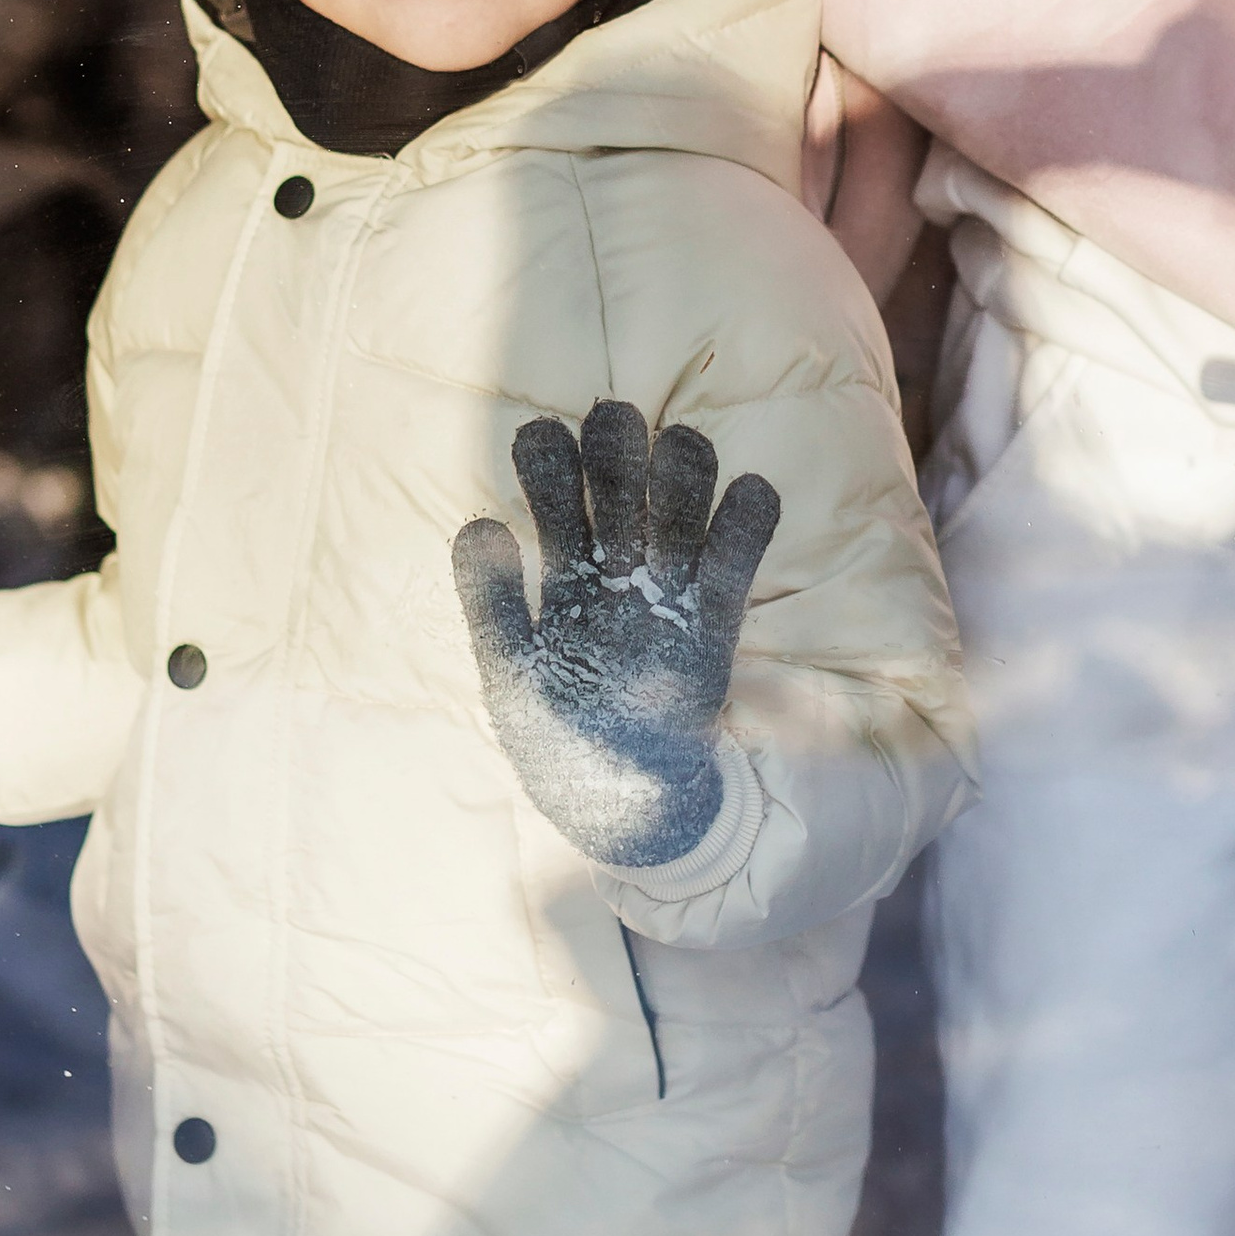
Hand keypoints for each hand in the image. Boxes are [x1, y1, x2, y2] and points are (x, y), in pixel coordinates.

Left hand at [452, 402, 780, 869]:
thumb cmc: (556, 736)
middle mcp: (619, 562)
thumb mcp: (509, 675)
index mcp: (563, 566)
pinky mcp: (717, 617)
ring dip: (684, 461)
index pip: (553, 484)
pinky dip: (751, 513)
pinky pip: (742, 548)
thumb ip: (491, 603)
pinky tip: (746, 500)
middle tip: (612, 428)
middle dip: (617, 440)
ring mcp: (670, 585)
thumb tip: (483, 523)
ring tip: (676, 462)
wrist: (621, 807)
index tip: (540, 441)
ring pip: (684, 491)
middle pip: (622, 469)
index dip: (546, 453)